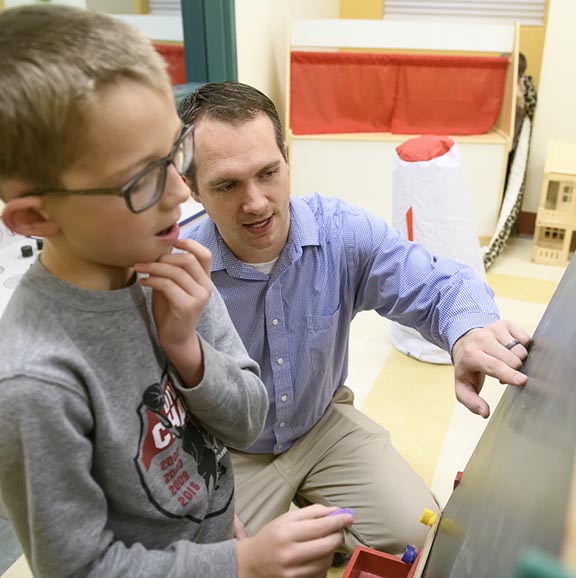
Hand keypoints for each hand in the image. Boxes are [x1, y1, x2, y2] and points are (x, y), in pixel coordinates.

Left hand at [134, 239, 211, 384]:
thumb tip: (157, 249)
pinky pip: (167, 285)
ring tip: (140, 268)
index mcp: (205, 280)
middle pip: (188, 260)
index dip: (189, 244)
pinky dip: (152, 280)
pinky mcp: (187, 306)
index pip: (204, 254)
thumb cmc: (171, 311)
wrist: (176, 339)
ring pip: (176, 271)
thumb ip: (170, 270)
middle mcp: (206, 287)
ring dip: (153, 267)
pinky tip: (142, 282)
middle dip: (164, 256)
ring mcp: (199, 297)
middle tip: (147, 260)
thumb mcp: (173, 286)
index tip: (171, 242)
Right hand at [236, 505, 353, 577]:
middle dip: (337, 536)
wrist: (252, 563)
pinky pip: (320, 574)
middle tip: (339, 530)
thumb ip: (312, 512)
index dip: (338, 521)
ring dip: (331, 551)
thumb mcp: (287, 518)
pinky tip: (316, 557)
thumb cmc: (272, 536)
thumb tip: (336, 511)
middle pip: (327, 546)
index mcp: (286, 533)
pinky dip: (323, 564)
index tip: (349, 517)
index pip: (320, 527)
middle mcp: (290, 554)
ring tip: (324, 543)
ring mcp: (293, 572)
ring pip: (326, 561)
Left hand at [451, 319, 530, 417]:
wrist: (465, 343)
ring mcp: (493, 328)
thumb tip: (484, 413)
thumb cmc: (467, 368)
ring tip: (504, 362)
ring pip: (521, 350)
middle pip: (512, 359)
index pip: (493, 365)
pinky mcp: (504, 323)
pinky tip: (509, 351)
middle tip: (502, 374)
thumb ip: (471, 402)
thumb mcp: (463, 386)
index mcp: (470, 355)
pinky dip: (523, 348)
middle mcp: (482, 339)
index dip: (508, 374)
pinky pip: (525, 339)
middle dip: (514, 371)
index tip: (522, 381)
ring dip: (518, 360)